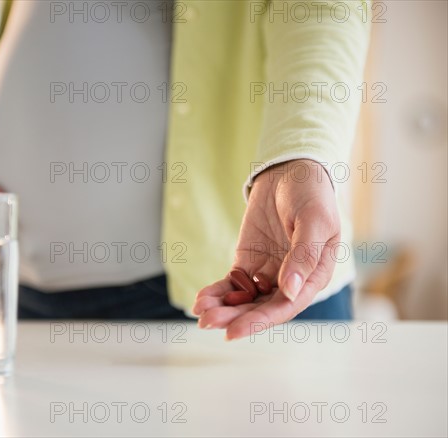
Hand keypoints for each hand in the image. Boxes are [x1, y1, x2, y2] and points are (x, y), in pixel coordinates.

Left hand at [192, 159, 340, 339]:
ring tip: (200, 313)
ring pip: (245, 299)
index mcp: (313, 275)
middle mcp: (290, 279)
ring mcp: (268, 271)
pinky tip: (202, 299)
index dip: (260, 321)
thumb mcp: (314, 221)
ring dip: (224, 308)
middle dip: (235, 317)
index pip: (285, 306)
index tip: (233, 332)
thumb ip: (304, 256)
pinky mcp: (249, 261)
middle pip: (261, 307)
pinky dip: (218, 292)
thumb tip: (289, 290)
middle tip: (208, 322)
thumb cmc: (311, 193)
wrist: (290, 171)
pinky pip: (233, 282)